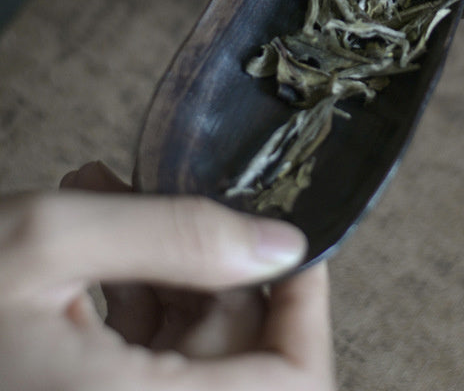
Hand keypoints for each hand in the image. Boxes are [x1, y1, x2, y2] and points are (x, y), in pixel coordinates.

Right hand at [0, 161, 334, 390]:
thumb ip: (180, 236)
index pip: (292, 387)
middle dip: (223, 273)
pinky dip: (136, 302)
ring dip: (172, 276)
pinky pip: (145, 367)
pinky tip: (102, 244)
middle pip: (241, 365)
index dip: (305, 310)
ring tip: (121, 201)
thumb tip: (284, 241)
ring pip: (191, 359)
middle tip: (183, 201)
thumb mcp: (48, 241)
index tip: (291, 239)